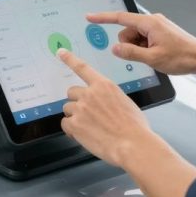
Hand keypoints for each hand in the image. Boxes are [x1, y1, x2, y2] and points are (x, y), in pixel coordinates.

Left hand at [57, 47, 156, 167]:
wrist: (133, 145)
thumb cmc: (135, 127)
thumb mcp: (125, 102)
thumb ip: (109, 98)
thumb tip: (103, 104)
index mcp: (104, 86)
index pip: (83, 68)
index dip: (70, 59)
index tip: (60, 52)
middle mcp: (90, 94)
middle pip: (72, 92)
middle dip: (77, 102)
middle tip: (87, 114)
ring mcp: (80, 108)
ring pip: (68, 109)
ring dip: (75, 117)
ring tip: (90, 128)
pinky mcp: (75, 124)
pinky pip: (65, 124)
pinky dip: (72, 130)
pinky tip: (85, 136)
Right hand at [87, 11, 195, 75]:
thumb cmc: (182, 57)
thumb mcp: (152, 58)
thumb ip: (131, 53)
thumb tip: (115, 48)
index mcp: (149, 23)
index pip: (120, 18)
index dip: (103, 18)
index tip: (90, 17)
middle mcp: (153, 20)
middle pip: (127, 31)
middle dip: (129, 44)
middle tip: (144, 56)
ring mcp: (158, 26)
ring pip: (135, 36)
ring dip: (138, 47)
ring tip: (153, 57)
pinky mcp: (161, 31)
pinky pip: (144, 38)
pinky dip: (145, 47)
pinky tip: (156, 55)